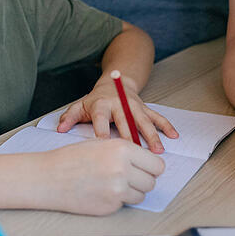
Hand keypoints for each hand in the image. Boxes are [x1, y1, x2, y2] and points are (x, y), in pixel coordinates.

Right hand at [43, 138, 164, 214]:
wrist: (49, 177)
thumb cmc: (71, 159)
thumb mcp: (101, 144)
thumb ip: (125, 152)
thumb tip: (147, 162)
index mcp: (122, 149)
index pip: (157, 164)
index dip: (151, 167)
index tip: (147, 169)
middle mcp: (123, 169)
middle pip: (151, 181)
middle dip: (143, 180)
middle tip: (129, 177)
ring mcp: (117, 189)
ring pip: (141, 195)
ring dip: (132, 191)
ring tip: (113, 183)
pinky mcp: (110, 206)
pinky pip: (125, 204)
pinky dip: (118, 199)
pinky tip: (102, 191)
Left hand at [57, 76, 177, 153]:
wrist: (114, 82)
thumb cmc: (95, 100)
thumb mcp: (80, 106)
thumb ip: (69, 117)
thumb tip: (60, 129)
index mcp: (101, 105)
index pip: (101, 119)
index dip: (102, 132)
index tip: (104, 146)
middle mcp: (119, 104)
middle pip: (126, 121)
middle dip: (132, 137)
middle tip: (136, 153)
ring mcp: (134, 105)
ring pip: (144, 120)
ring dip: (152, 135)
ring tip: (158, 150)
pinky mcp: (145, 107)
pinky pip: (157, 116)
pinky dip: (166, 126)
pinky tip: (174, 136)